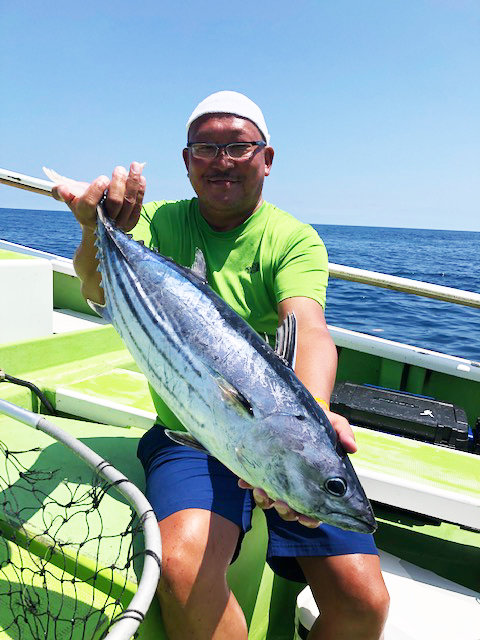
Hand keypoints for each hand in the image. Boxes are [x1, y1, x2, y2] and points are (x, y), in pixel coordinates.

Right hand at [51, 162, 145, 231]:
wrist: (97, 223)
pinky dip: (140, 191)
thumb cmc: (82, 204)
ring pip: (128, 203)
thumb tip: (62, 189)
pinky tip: (140, 177)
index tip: (102, 178)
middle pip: (114, 203)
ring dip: (132, 183)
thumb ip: (62, 192)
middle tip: (119, 169)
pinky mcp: (131, 222)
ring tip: (134, 166)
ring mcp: (119, 224)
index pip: (90, 204)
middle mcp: (103, 222)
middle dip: (118, 184)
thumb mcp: (70, 198)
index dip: (96, 190)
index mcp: (85, 215)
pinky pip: (138, 206)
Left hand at [237, 411, 355, 527]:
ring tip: (261, 490)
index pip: (315, 512)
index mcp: (318, 485)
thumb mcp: (337, 426)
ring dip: (264, 500)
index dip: (310, 519)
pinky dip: (247, 482)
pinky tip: (244, 481)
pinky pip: (253, 479)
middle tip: (282, 502)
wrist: (302, 409)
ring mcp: (279, 479)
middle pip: (290, 511)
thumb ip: (345, 435)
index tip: (306, 516)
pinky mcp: (264, 467)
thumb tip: (353, 447)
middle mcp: (297, 486)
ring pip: (270, 501)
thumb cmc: (322, 423)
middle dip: (285, 511)